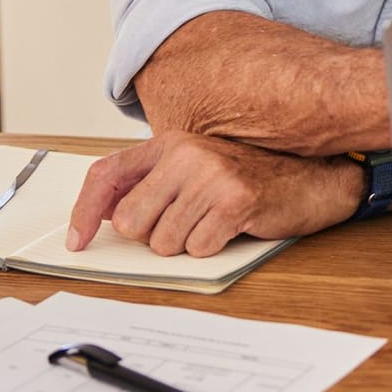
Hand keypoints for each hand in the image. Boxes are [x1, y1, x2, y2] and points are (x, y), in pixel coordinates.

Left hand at [65, 131, 362, 255]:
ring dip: (186, 243)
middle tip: (184, 222)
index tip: (77, 241)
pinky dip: (212, 247)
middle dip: (152, 235)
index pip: (106, 175)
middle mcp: (185, 153)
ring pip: (162, 242)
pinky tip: (232, 227)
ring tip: (214, 221)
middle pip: (130, 221)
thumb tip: (107, 218)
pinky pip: (197, 248)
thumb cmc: (253, 176)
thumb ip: (155, 183)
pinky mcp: (233, 201)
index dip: (84, 212)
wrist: (314, 177)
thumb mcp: (198, 167)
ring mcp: (210, 175)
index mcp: (169, 143)